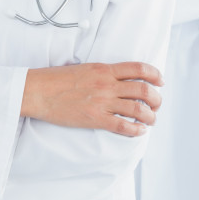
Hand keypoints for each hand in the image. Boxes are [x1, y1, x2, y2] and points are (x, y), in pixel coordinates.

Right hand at [21, 61, 162, 136]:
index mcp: (104, 69)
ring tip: (150, 120)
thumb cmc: (57, 79)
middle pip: (143, 90)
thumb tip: (118, 78)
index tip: (160, 81)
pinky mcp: (95, 118)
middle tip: (156, 104)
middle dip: (156, 99)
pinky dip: (135, 130)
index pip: (139, 69)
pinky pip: (123, 126)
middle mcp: (107, 84)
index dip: (155, 75)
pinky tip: (138, 131)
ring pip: (137, 110)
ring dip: (150, 116)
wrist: (38, 91)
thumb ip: (104, 73)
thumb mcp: (84, 68)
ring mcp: (102, 102)